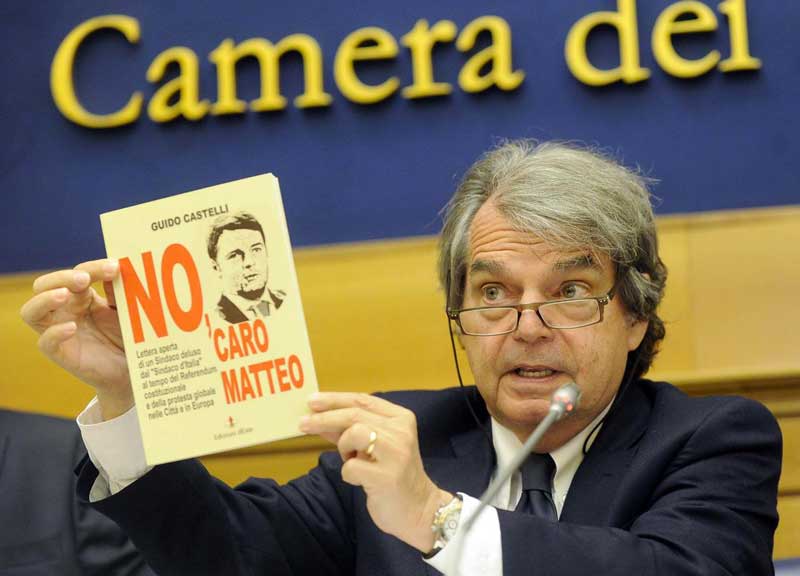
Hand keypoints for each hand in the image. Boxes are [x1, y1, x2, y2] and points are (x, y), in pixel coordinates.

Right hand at [20, 259, 132, 418]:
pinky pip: (45, 342)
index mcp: (83, 296)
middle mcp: (65, 310)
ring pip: (32, 311)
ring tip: (64, 295)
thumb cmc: (127, 337)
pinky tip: (72, 328)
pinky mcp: (61, 353)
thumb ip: (120, 293)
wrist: (132, 371)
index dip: (94, 267)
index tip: (114, 267)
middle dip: (62, 277)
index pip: (79, 273)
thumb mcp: (127, 312)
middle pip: (45, 285)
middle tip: (84, 278)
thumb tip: (117, 269)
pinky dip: (55, 333)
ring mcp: (59, 330)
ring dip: (45, 299)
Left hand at [300, 392, 452, 552]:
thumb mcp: (375, 446)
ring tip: (352, 459)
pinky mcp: (387, 477)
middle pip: (355, 414)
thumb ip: (350, 429)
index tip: (311, 400)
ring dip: (344, 447)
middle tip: (302, 423)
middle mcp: (402, 432)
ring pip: (354, 433)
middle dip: (325, 418)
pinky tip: (360, 479)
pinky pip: (351, 467)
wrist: (419, 509)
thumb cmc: (393, 475)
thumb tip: (318, 417)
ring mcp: (396, 454)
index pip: (363, 400)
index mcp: (401, 418)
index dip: (335, 399)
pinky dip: (349, 473)